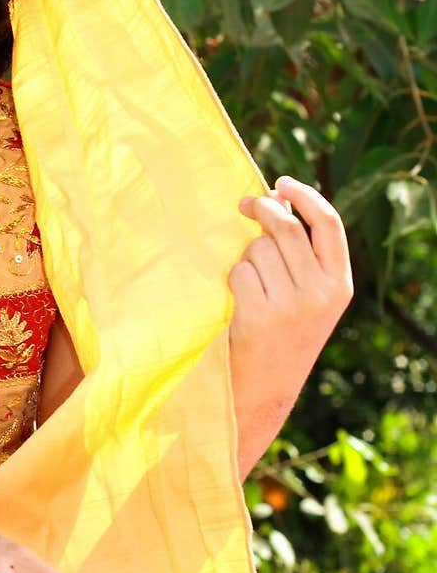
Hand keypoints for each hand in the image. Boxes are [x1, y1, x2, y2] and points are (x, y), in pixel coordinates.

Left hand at [228, 174, 352, 477]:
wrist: (266, 390)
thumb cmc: (282, 336)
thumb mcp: (310, 298)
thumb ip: (302, 256)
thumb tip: (276, 199)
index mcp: (339, 284)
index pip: (328, 224)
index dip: (304, 196)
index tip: (281, 183)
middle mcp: (321, 293)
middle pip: (286, 229)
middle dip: (262, 211)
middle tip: (244, 205)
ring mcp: (291, 305)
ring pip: (258, 250)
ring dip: (245, 257)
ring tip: (250, 286)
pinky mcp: (260, 315)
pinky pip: (238, 273)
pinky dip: (232, 281)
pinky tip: (238, 304)